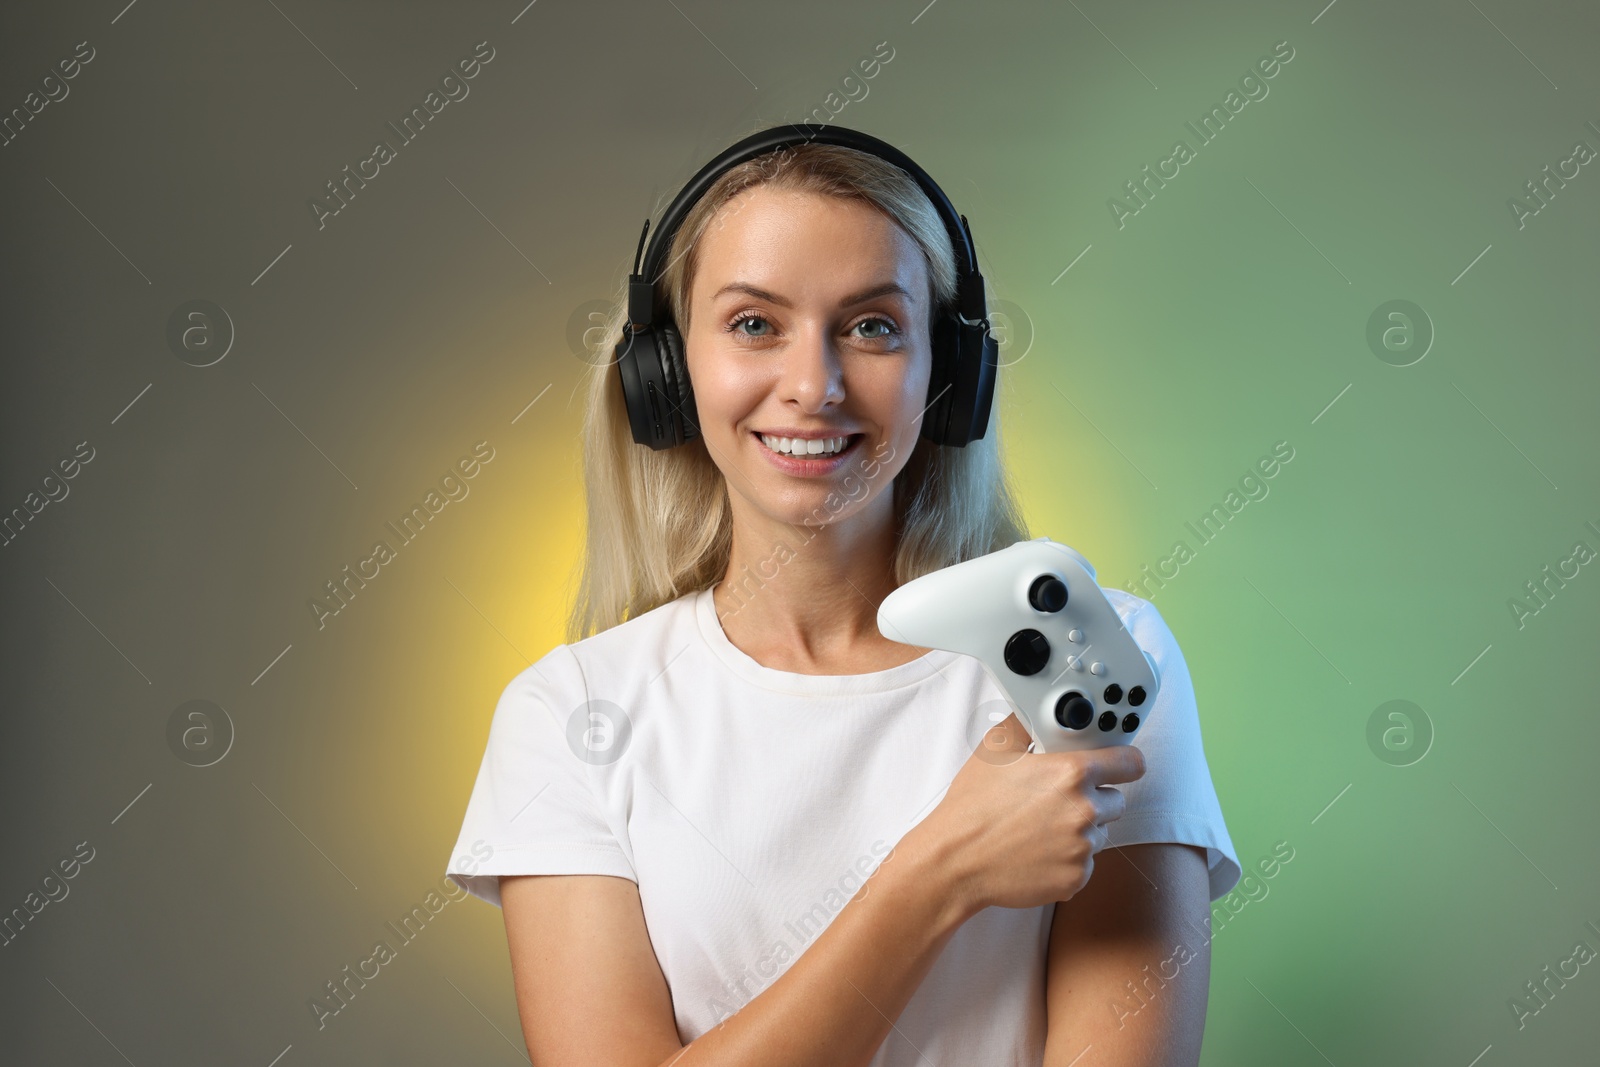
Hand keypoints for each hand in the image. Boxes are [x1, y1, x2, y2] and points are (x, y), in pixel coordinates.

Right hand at [919, 712, 1146, 912]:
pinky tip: (1038, 850)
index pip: (1130, 763)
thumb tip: (1040, 712)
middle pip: (1116, 800)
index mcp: (1071, 773)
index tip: (1122, 764)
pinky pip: (1085, 863)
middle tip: (1058, 799)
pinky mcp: (1076, 878)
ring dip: (1081, 829)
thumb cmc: (972, 807)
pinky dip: (1068, 858)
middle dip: (1094, 797)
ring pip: (1100, 833)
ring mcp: (1082, 848)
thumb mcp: (994, 750)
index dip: (1125, 761)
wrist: (956, 862)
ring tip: (1041, 827)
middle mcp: (1084, 810)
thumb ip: (1027, 724)